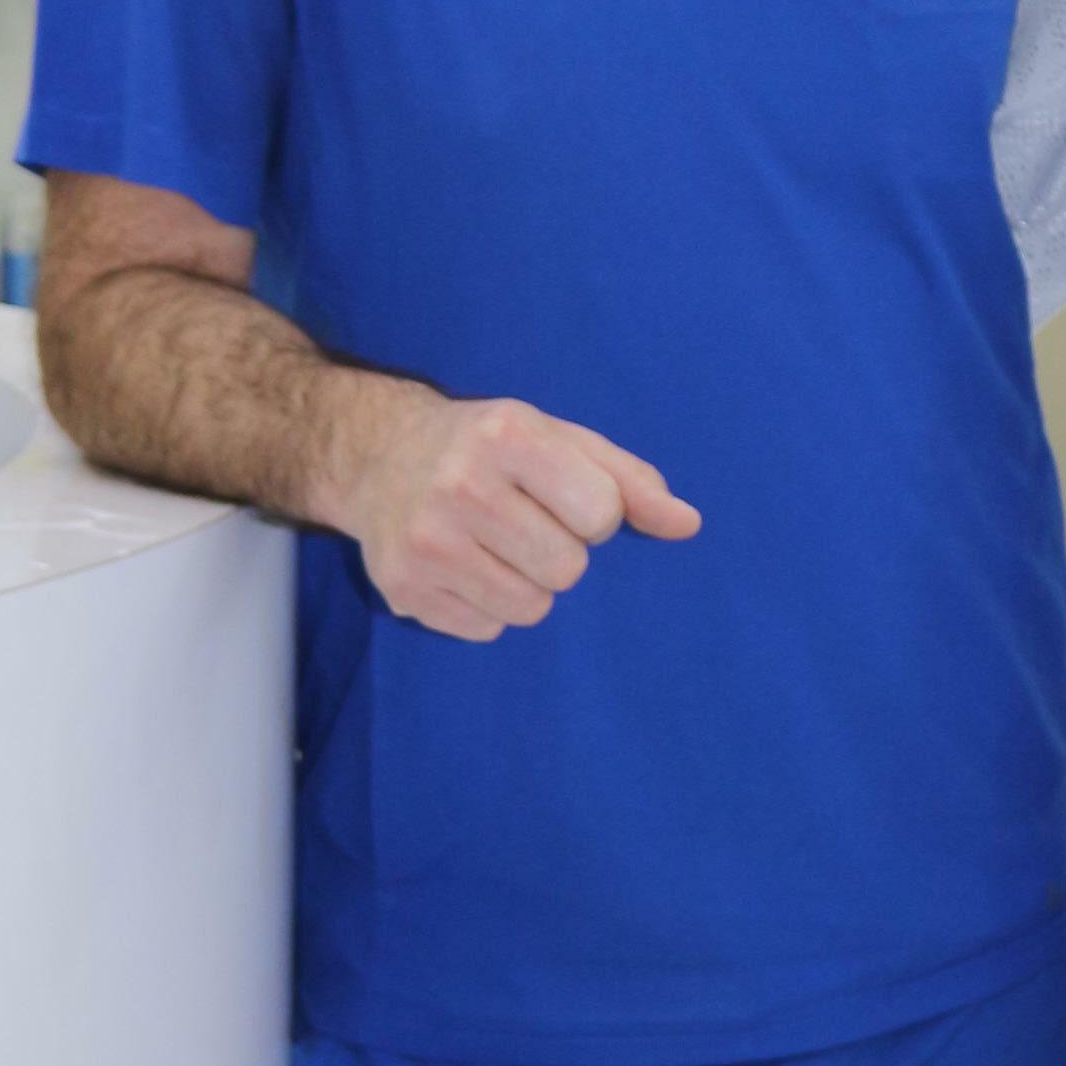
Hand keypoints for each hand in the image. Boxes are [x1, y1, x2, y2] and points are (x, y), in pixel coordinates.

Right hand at [337, 386, 702, 642]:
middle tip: (523, 523)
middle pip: (566, 569)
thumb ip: (629, 481)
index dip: (595, 513)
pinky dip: (487, 606)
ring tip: (494, 546)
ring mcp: (424, 541)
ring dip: (527, 585)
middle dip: (559, 552)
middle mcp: (460, 486)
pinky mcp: (403, 588)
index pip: (601, 514)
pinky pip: (487, 629)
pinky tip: (463, 566)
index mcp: (508, 436)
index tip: (563, 496)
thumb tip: (688, 525)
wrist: (378, 455)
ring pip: (530, 608)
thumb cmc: (490, 448)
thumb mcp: (561, 441)